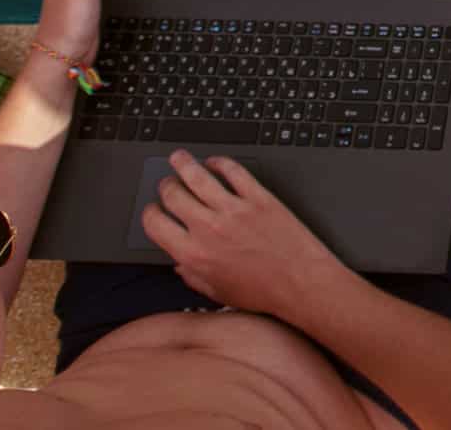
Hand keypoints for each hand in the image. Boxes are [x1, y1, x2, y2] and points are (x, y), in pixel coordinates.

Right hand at [140, 151, 351, 313]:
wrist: (300, 283)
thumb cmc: (263, 291)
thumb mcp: (217, 292)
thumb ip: (192, 276)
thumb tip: (180, 264)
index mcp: (194, 254)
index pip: (155, 223)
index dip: (149, 213)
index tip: (153, 209)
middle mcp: (209, 228)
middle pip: (173, 194)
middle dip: (166, 186)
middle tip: (167, 183)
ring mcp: (234, 209)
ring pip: (198, 176)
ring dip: (183, 163)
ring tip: (179, 157)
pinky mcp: (258, 197)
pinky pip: (234, 171)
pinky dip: (221, 162)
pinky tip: (215, 162)